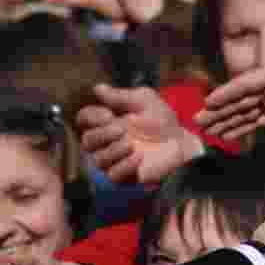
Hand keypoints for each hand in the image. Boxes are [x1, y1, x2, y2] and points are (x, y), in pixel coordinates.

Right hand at [77, 84, 204, 185]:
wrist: (180, 143)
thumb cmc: (162, 120)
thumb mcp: (144, 101)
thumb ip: (121, 96)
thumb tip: (97, 88)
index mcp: (107, 121)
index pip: (84, 119)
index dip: (91, 117)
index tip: (109, 114)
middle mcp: (106, 141)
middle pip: (87, 141)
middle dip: (102, 134)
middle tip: (121, 129)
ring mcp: (114, 160)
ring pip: (97, 160)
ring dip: (114, 150)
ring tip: (132, 144)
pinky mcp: (124, 177)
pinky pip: (112, 175)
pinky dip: (124, 165)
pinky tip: (138, 156)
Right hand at [194, 49, 264, 139]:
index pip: (246, 85)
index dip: (227, 93)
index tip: (209, 101)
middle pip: (239, 101)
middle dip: (218, 112)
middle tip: (197, 122)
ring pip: (243, 113)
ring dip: (224, 122)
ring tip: (206, 132)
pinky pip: (255, 121)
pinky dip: (240, 129)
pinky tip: (226, 136)